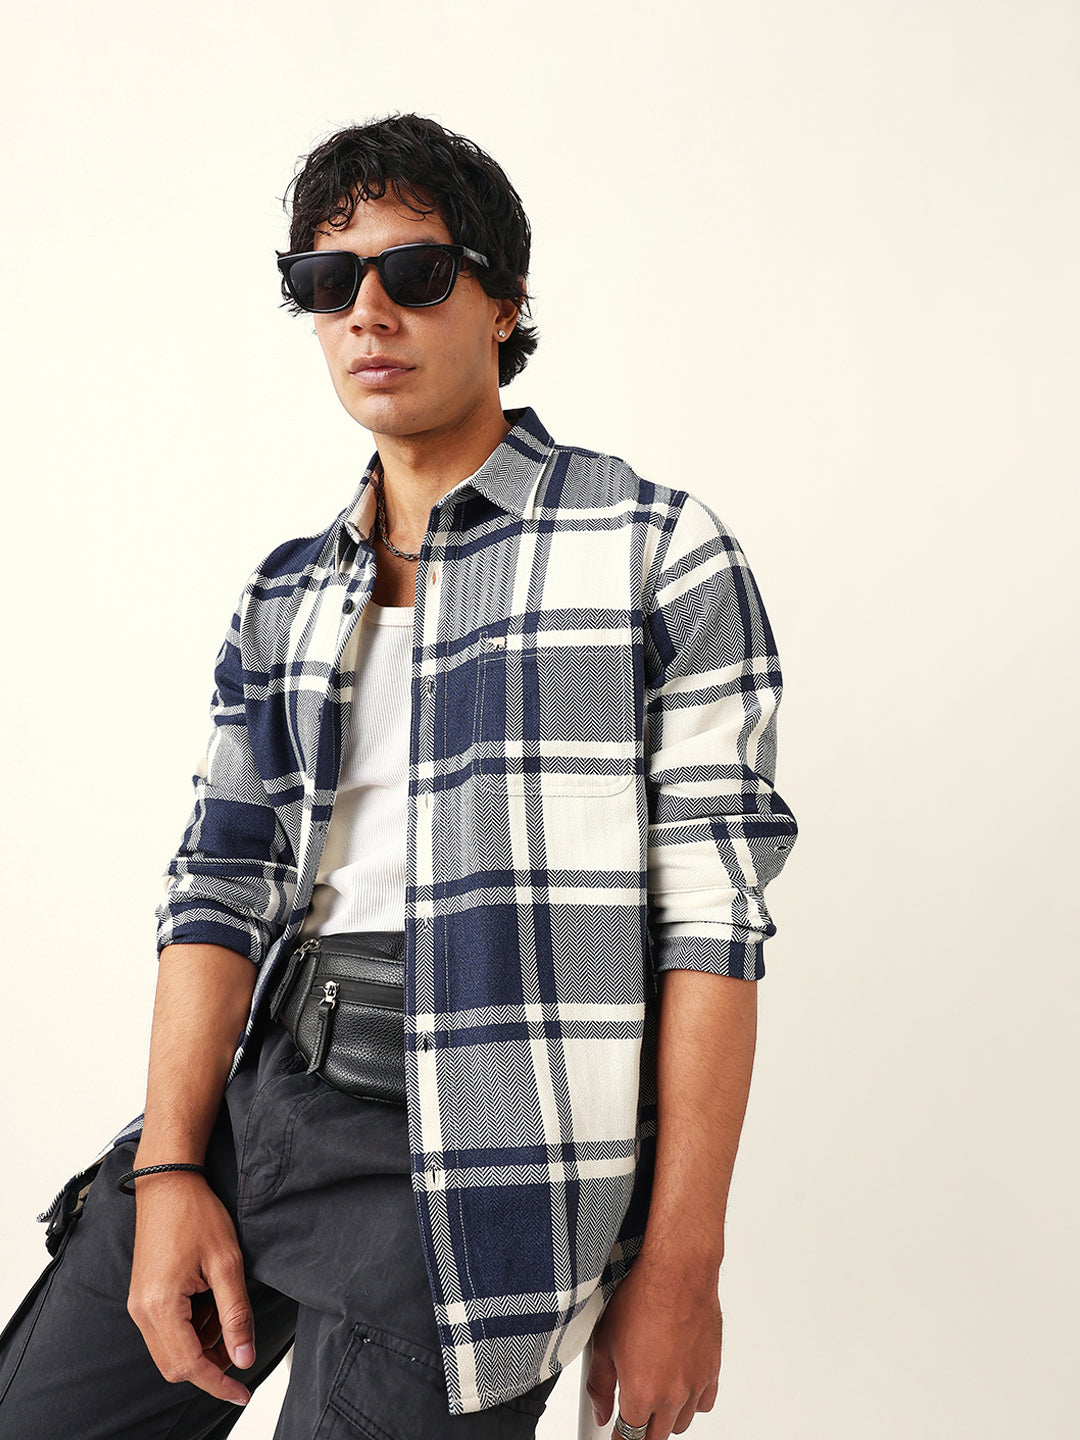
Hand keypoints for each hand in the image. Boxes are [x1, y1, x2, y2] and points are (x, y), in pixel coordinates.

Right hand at [126, 1172, 254, 1405]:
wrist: (168, 1183)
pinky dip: (191, 1330)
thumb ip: (236, 1315)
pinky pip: (165, 1331)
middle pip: (175, 1365)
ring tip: (225, 1312)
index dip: (218, 1384)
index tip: (242, 1393)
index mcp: (160, 1306)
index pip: (189, 1365)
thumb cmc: (196, 1214)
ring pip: (170, 1350)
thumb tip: (244, 1358)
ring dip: (201, 1345)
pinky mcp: (142, 1297)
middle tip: (239, 1346)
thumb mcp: (226, 1263)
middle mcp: (141, 1311)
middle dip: (210, 1365)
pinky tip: (209, 1305)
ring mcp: (138, 1305)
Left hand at [585, 1252, 721, 1438]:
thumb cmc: (641, 1295)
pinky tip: (678, 1381)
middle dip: (641, 1431)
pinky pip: (704, 1402)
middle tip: (631, 1414)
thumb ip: (599, 1385)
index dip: (619, 1438)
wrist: (678, 1270)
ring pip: (681, 1422)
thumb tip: (601, 1411)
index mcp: (642, 1393)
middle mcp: (672, 1395)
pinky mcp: (712, 1370)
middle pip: (656, 1437)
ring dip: (666, 1416)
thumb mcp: (603, 1340)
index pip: (629, 1437)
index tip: (615, 1433)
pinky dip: (691, 1399)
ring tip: (653, 1392)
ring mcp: (695, 1384)